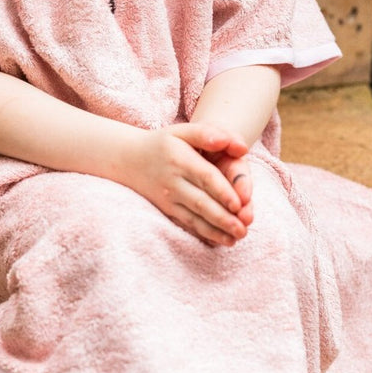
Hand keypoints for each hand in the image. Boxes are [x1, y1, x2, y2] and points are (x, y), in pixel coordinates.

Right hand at [118, 123, 251, 245]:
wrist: (128, 160)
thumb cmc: (163, 144)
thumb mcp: (182, 131)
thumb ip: (208, 134)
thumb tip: (239, 147)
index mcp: (180, 160)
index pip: (205, 177)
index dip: (223, 192)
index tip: (239, 205)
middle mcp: (173, 182)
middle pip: (201, 202)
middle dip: (223, 218)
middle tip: (242, 230)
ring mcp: (168, 199)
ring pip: (194, 218)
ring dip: (216, 231)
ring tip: (235, 239)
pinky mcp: (167, 210)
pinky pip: (186, 224)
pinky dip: (203, 234)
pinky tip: (220, 240)